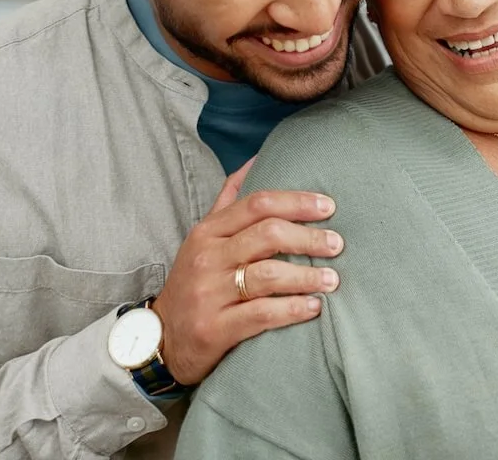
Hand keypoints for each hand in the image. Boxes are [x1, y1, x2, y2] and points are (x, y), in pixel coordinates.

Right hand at [151, 157, 343, 384]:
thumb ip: (229, 200)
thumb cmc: (193, 281)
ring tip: (332, 279)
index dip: (297, 202)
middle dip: (308, 237)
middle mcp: (208, 258)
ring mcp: (210, 293)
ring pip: (268, 275)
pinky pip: (261, 315)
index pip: (257, 204)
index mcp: (208, 232)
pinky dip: (292, 309)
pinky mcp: (215, 328)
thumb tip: (257, 158)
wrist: (160, 338)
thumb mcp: (203, 238)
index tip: (329, 206)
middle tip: (337, 244)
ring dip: (307, 276)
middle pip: (267, 235)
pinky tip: (314, 307)